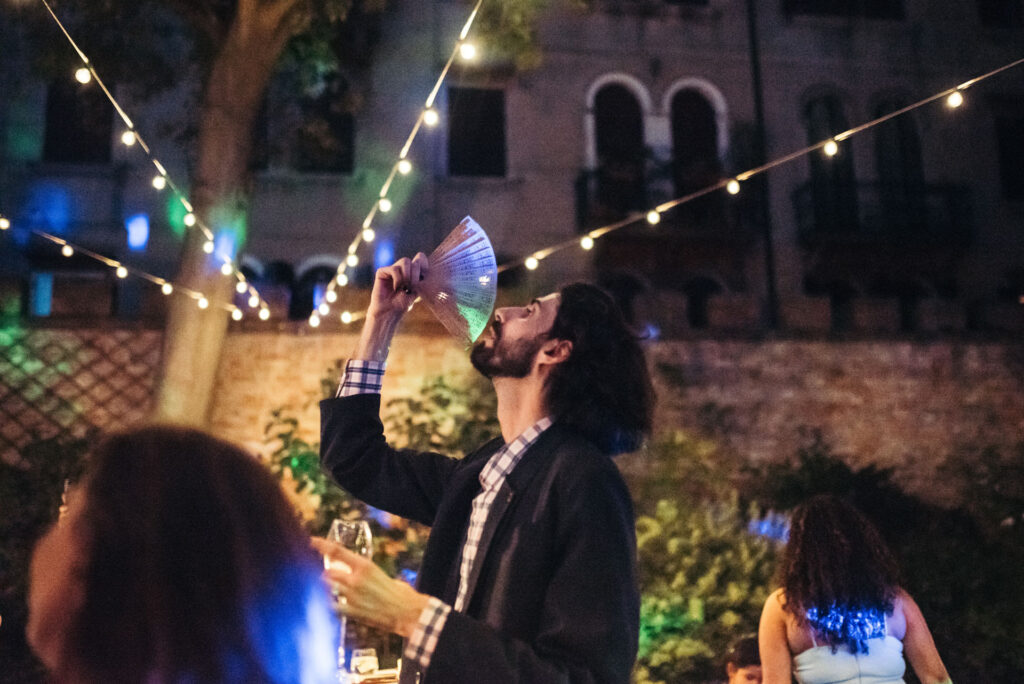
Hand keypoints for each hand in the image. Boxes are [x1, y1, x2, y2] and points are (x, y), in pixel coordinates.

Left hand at [312, 537, 428, 637]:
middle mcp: (356, 579)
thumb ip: (367, 574)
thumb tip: (359, 574)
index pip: (337, 551)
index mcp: (365, 566)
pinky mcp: (352, 611)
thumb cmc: (400, 593)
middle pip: (328, 572)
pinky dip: (328, 605)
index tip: (310, 541)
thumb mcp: (382, 575)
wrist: (408, 612)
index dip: (321, 545)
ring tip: (324, 589)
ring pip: (327, 587)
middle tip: (322, 575)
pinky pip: (332, 606)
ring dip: (324, 588)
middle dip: (324, 574)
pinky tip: (326, 606)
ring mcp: (353, 596)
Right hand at [366, 253, 428, 322]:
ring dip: (407, 276)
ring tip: (405, 287)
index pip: (421, 258)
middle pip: (414, 260)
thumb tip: (421, 260)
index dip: (424, 264)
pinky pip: (394, 269)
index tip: (423, 278)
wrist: (389, 313)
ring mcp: (392, 269)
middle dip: (416, 274)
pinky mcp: (382, 272)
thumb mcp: (417, 290)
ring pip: (405, 261)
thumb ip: (420, 277)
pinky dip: (398, 280)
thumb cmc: (403, 304)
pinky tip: (396, 288)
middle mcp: (402, 269)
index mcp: (412, 272)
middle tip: (412, 287)